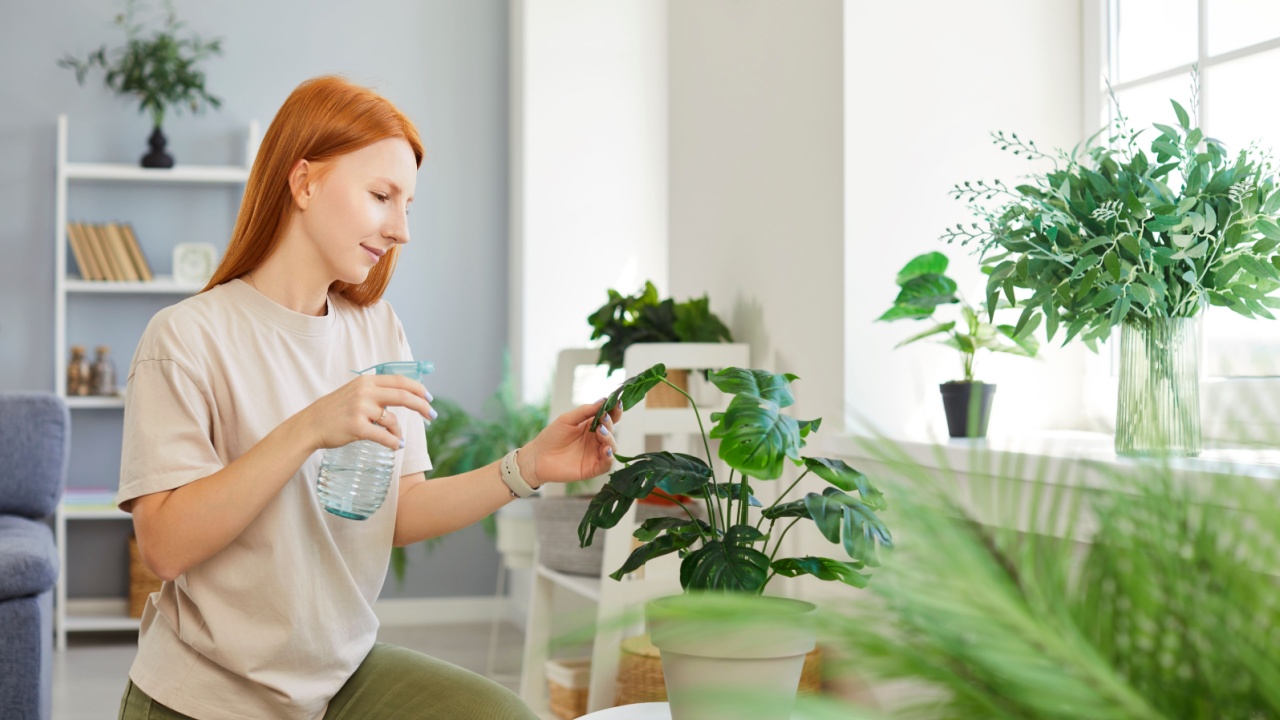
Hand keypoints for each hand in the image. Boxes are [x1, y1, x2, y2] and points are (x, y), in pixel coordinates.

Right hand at [293, 374, 434, 451]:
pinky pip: (384, 436)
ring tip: (397, 439)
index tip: (429, 398)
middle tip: (431, 416)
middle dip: (421, 406)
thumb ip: (375, 392)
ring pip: (392, 421)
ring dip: (399, 432)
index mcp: (366, 381)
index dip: (418, 389)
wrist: (310, 425)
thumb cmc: (334, 411)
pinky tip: (396, 446)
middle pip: (403, 396)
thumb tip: (403, 395)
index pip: (400, 381)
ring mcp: (360, 409)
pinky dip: (393, 442)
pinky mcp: (357, 427)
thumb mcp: (354, 392)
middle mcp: (364, 392)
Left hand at [520, 399, 620, 487]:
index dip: (615, 411)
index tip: (617, 403)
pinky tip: (605, 450)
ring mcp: (595, 454)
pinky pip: (607, 464)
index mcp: (591, 426)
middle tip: (603, 419)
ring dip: (610, 439)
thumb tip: (603, 400)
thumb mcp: (567, 419)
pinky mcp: (592, 468)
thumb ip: (585, 411)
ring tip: (601, 433)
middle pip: (612, 431)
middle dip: (610, 424)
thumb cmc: (551, 437)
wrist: (537, 457)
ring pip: (612, 447)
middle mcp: (596, 440)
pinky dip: (609, 458)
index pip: (609, 418)